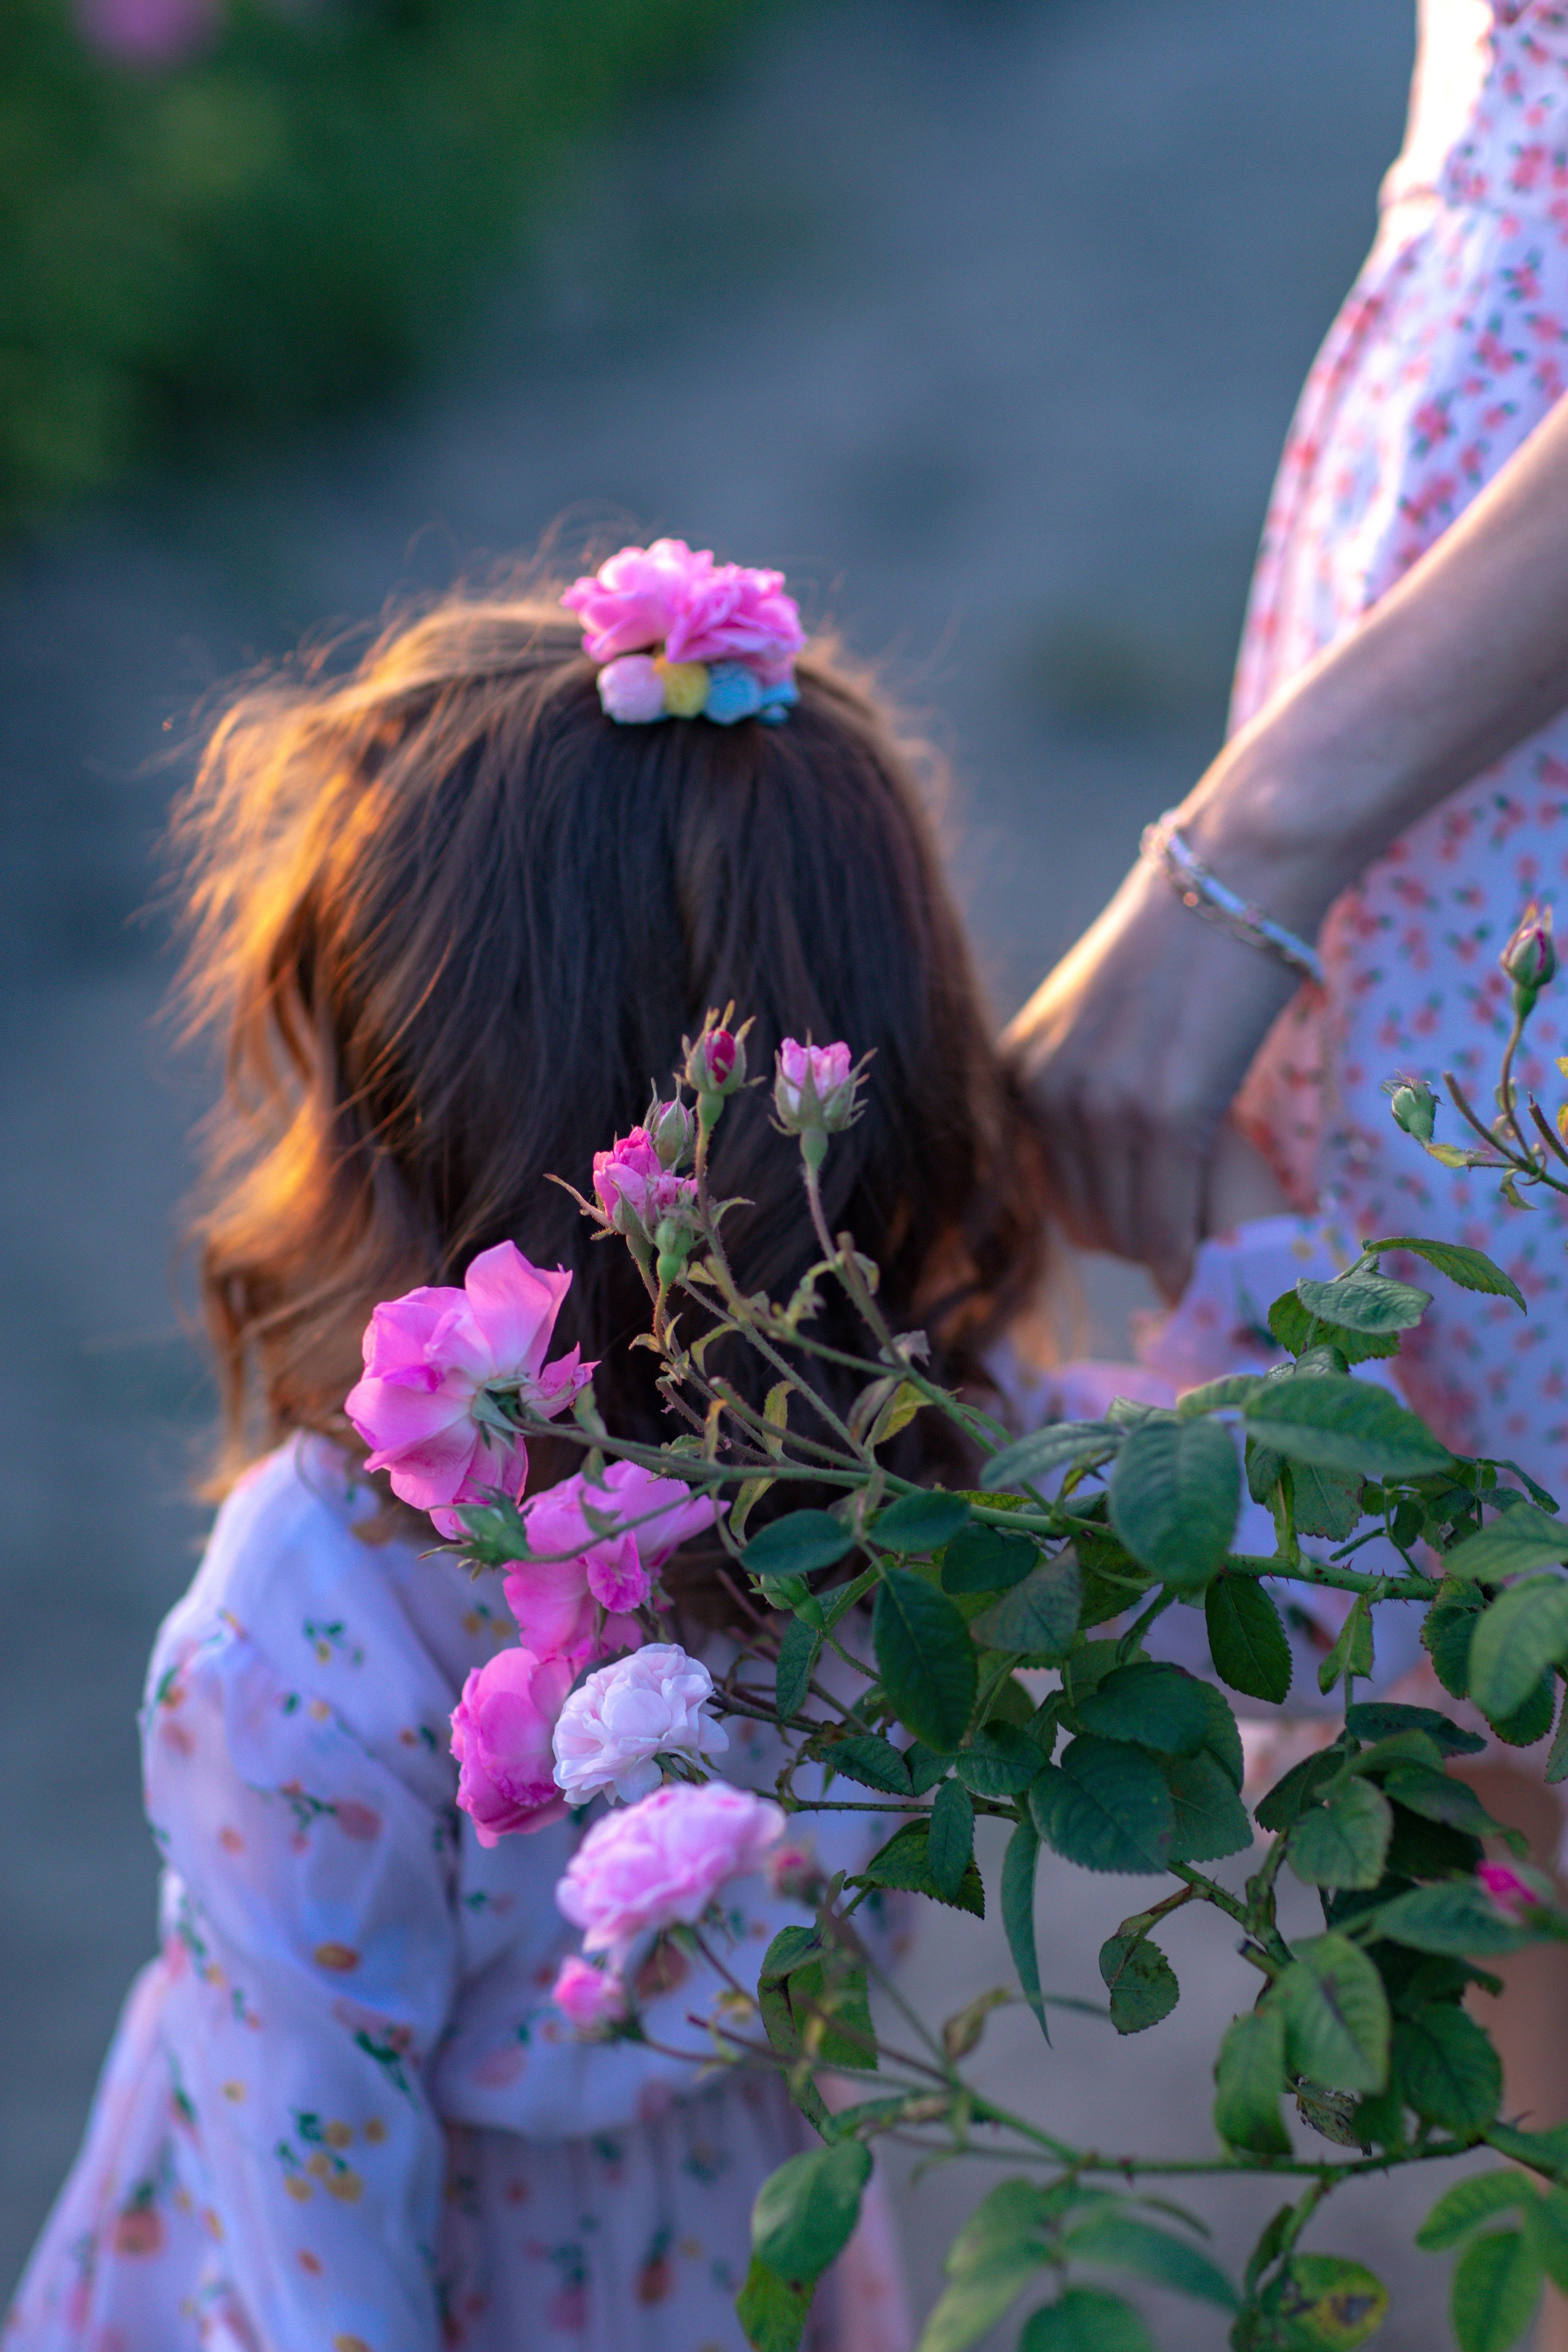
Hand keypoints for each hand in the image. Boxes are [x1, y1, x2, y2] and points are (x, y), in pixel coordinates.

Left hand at [1002, 856, 1301, 1300]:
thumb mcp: (1090, 1014)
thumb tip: (1089, 1162)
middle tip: (1180, 1242)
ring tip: (1204, 1249)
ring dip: (1163, 1251)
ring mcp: (1100, 1107)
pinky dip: (1187, 1256)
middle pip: (1077, 1218)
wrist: (1235, 878)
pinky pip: (1166, 1221)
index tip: (1130, 1228)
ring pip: (1123, 1228)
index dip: (1087, 1219)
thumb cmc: (1178, 941)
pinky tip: (1210, 1269)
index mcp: (1015, 1071)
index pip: (1034, 1191)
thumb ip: (1073, 1081)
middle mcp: (1043, 1095)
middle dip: (1127, 1240)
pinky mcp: (1166, 1115)